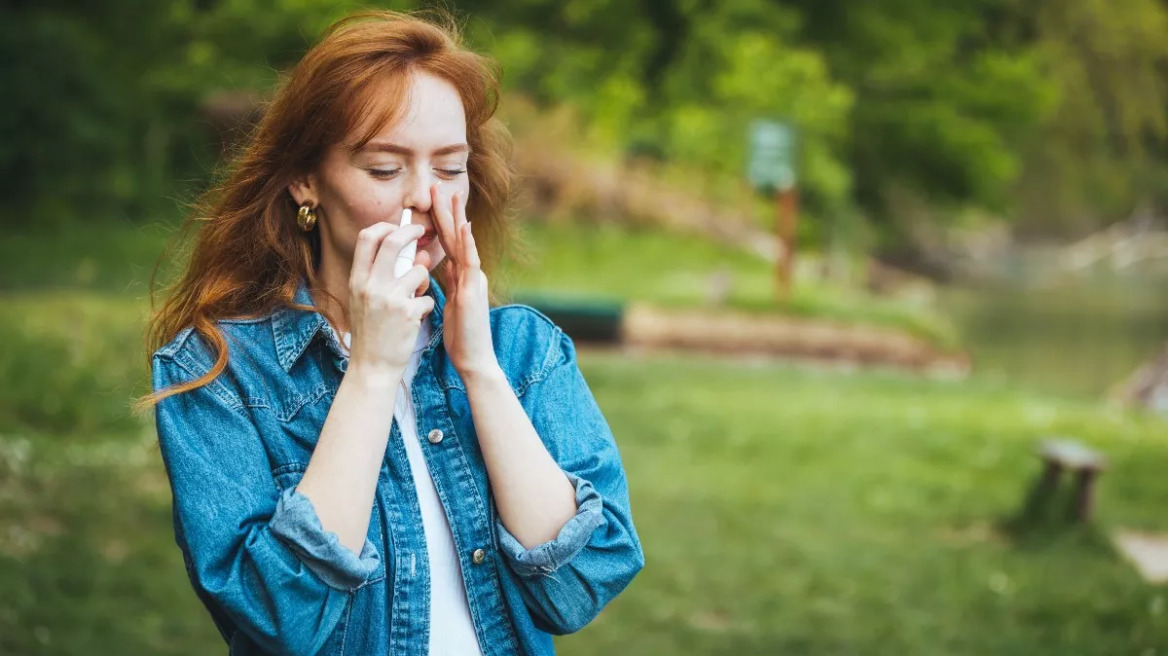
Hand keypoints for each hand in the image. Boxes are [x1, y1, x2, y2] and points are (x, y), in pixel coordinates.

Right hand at [346, 220, 434, 383]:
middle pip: (393, 242)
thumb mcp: (365, 300)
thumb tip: (414, 253)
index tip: (397, 227)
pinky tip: (415, 319)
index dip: (384, 226)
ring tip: (417, 295)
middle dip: (411, 232)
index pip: (367, 237)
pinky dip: (426, 306)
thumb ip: (382, 275)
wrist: (372, 367)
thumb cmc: (371, 332)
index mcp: (357, 280)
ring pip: (419, 270)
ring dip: (424, 280)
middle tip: (421, 232)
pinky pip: (428, 298)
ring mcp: (389, 298)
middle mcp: (370, 285)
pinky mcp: (408, 313)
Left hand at [431, 184, 499, 378]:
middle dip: (446, 209)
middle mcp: (469, 273)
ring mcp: (473, 280)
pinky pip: (471, 263)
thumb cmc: (460, 335)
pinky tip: (464, 226)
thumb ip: (443, 284)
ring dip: (457, 217)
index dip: (438, 220)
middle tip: (437, 184)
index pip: (446, 242)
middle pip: (455, 236)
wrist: (473, 358)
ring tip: (452, 194)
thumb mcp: (448, 303)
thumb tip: (433, 269)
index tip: (429, 199)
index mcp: (461, 276)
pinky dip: (467, 243)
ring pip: (464, 242)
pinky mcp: (473, 291)